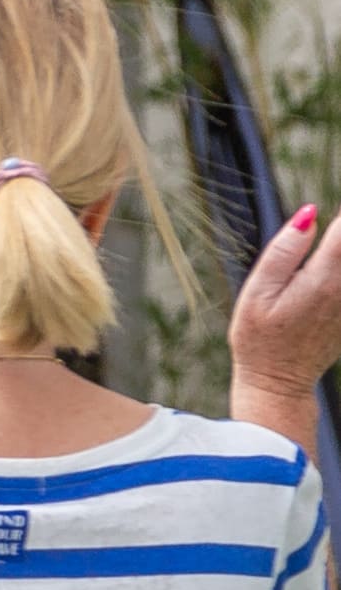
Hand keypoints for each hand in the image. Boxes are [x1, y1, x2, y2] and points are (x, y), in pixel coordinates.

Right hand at [231, 202, 340, 447]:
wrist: (279, 381)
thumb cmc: (259, 337)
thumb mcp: (258, 292)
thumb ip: (283, 251)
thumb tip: (310, 213)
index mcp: (323, 278)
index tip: (328, 208)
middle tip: (331, 226)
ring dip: (338, 250)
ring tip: (327, 247)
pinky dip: (338, 268)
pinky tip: (324, 268)